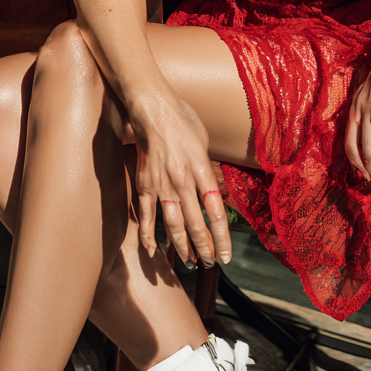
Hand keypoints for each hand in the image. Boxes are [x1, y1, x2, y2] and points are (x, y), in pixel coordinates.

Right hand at [126, 87, 231, 266]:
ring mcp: (162, 184)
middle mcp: (183, 181)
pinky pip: (147, 214)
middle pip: (196, 224)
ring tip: (191, 262)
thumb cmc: (182, 118)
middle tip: (210, 263)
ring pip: (173, 224)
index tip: (226, 255)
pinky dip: (149, 235)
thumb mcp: (204, 141)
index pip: (216, 212)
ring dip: (182, 247)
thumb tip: (208, 185)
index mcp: (202, 170)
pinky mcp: (145, 183)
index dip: (222, 237)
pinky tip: (153, 250)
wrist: (152, 107)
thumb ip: (206, 167)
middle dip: (204, 248)